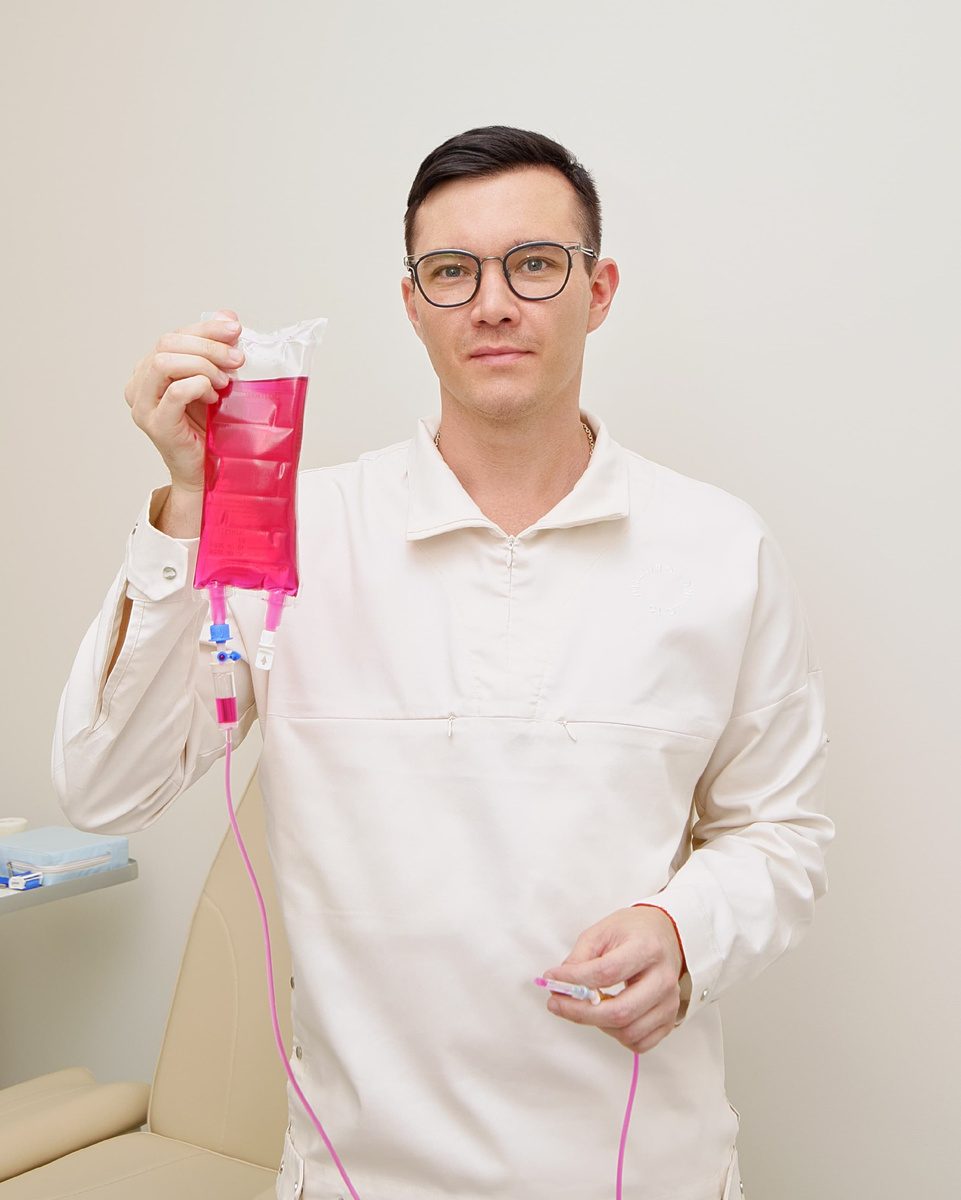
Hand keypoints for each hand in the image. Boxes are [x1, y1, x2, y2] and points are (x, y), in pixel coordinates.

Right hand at [124, 311, 244, 494]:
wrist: (209, 472)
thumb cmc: (210, 429)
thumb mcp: (215, 381)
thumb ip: (216, 350)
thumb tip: (227, 316)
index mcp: (149, 370)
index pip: (174, 335)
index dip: (206, 329)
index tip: (235, 330)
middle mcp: (139, 385)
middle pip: (167, 343)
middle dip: (208, 346)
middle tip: (237, 360)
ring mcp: (143, 406)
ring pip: (165, 362)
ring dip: (202, 365)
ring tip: (223, 382)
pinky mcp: (157, 424)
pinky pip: (174, 392)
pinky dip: (197, 385)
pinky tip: (212, 395)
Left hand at [542, 906, 684, 1054]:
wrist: (664, 935)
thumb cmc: (632, 932)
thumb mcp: (601, 932)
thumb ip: (579, 958)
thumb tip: (560, 985)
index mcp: (647, 948)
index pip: (606, 973)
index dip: (575, 981)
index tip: (552, 979)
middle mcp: (663, 978)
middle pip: (619, 1011)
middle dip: (580, 1013)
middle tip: (557, 1004)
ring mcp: (669, 1002)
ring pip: (628, 1032)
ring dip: (599, 1024)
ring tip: (588, 1005)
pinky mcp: (669, 1019)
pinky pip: (640, 1043)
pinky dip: (617, 1035)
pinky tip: (608, 1014)